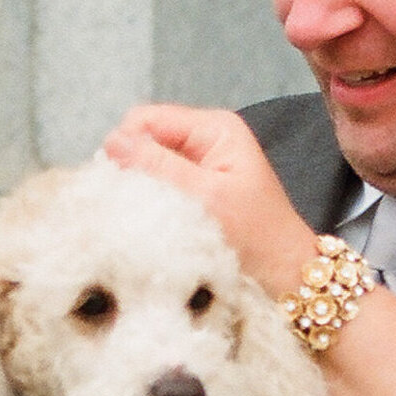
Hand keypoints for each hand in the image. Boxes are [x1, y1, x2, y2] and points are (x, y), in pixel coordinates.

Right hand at [104, 105, 318, 294]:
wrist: (283, 277)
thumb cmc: (254, 238)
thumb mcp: (206, 197)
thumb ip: (159, 166)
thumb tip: (111, 141)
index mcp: (214, 128)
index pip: (145, 119)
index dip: (126, 146)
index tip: (120, 183)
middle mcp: (205, 139)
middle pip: (144, 140)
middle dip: (132, 168)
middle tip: (134, 204)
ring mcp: (199, 165)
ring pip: (147, 165)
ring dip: (141, 188)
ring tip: (145, 215)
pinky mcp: (194, 190)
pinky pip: (158, 186)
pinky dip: (151, 202)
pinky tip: (154, 222)